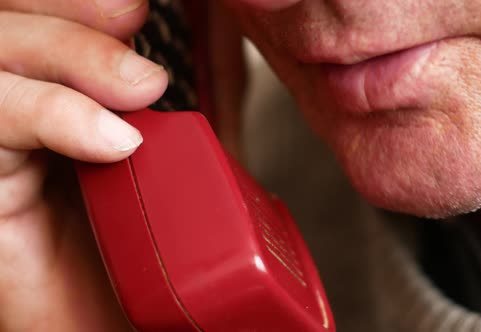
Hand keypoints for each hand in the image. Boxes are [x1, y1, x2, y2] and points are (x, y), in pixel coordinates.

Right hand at [0, 1, 167, 329]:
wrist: (119, 328)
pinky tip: (110, 140)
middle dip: (75, 19)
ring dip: (70, 54)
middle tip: (135, 22)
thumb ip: (176, 130)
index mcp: (67, 108)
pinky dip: (52, 115)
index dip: (79, 9)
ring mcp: (0, 149)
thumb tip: (199, 75)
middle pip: (14, 27)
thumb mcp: (172, 182)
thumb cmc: (143, 264)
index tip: (136, 11)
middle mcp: (22, 117)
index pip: (49, 25)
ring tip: (140, 88)